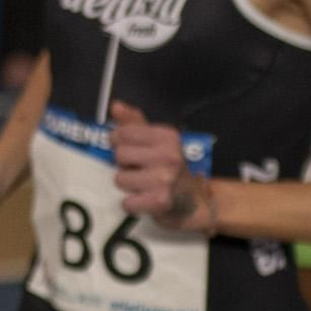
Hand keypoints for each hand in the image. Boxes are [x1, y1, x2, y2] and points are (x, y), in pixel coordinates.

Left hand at [109, 102, 215, 232]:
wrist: (194, 202)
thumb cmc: (170, 169)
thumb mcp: (158, 141)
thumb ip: (135, 123)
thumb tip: (116, 105)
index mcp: (167, 136)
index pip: (123, 133)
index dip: (120, 143)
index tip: (131, 150)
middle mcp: (169, 155)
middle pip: (119, 155)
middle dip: (125, 165)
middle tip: (141, 170)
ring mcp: (165, 178)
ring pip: (120, 179)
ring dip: (128, 185)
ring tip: (144, 185)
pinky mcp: (160, 201)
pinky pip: (127, 202)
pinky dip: (133, 204)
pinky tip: (146, 199)